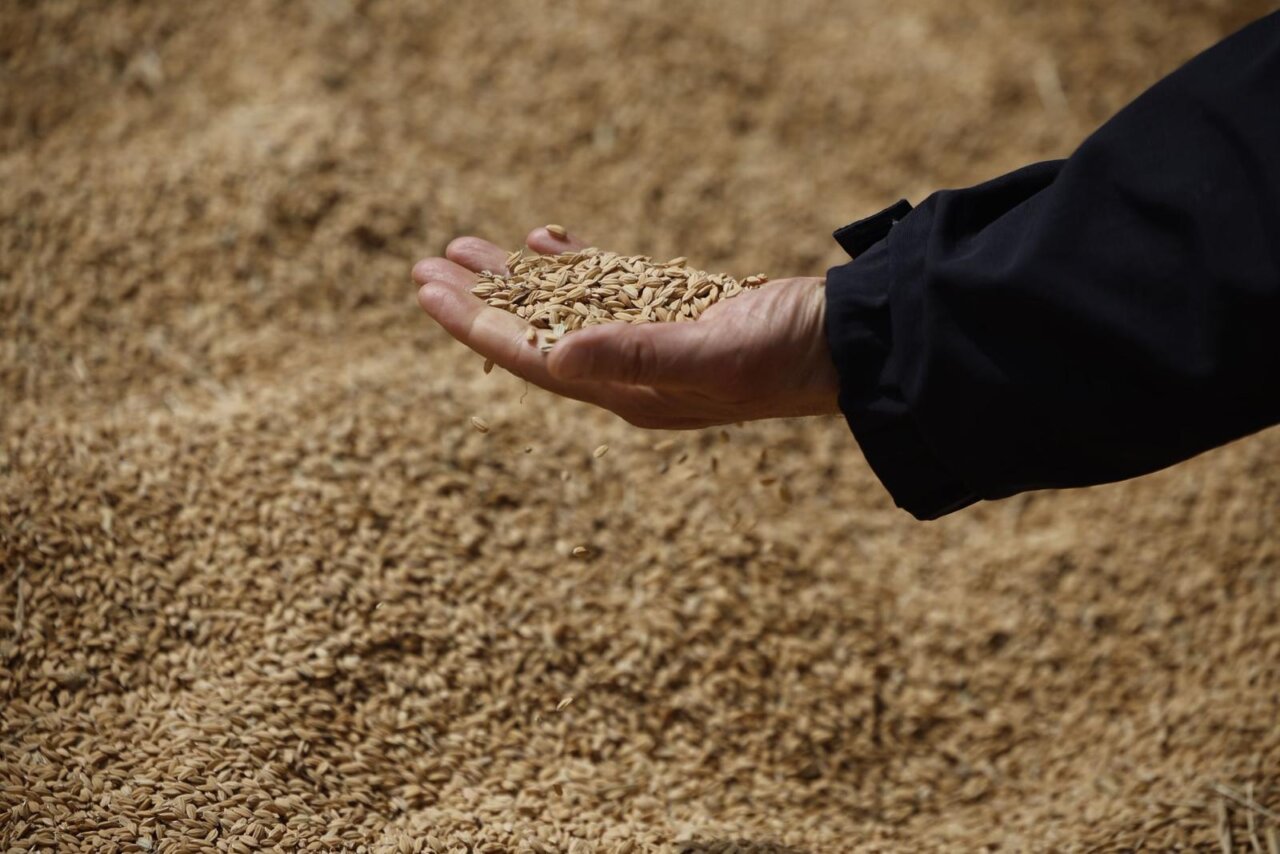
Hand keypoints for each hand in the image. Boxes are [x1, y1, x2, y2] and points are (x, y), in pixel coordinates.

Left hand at [411, 227, 839, 428]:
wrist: (847, 342)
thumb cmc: (787, 353)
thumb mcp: (712, 353)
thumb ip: (635, 354)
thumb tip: (556, 356)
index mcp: (629, 393)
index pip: (533, 359)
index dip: (475, 326)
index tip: (426, 292)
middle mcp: (630, 374)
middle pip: (535, 334)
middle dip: (479, 302)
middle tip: (424, 268)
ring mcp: (651, 343)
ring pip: (564, 309)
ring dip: (515, 280)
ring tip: (466, 248)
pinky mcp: (675, 314)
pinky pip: (608, 290)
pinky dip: (573, 267)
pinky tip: (545, 242)